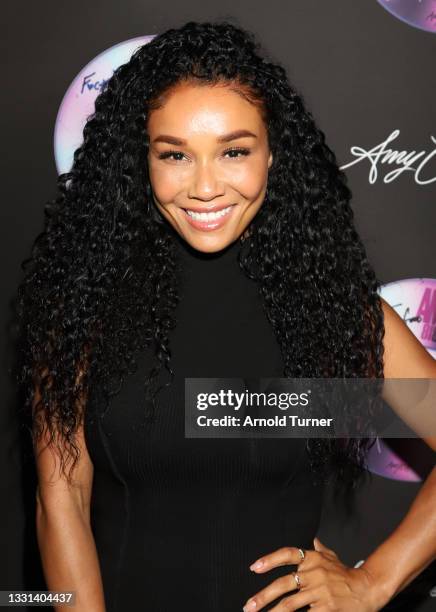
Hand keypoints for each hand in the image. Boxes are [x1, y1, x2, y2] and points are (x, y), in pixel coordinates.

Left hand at [242, 537, 388, 610]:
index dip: (270, 560)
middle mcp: (314, 573)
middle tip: (249, 605)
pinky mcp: (326, 608)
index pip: (288, 554)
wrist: (369, 588)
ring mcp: (320, 591)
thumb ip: (321, 550)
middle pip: (284, 583)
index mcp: (313, 558)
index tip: (254, 568)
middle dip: (263, 596)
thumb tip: (314, 540)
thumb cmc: (348, 575)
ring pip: (290, 604)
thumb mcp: (333, 557)